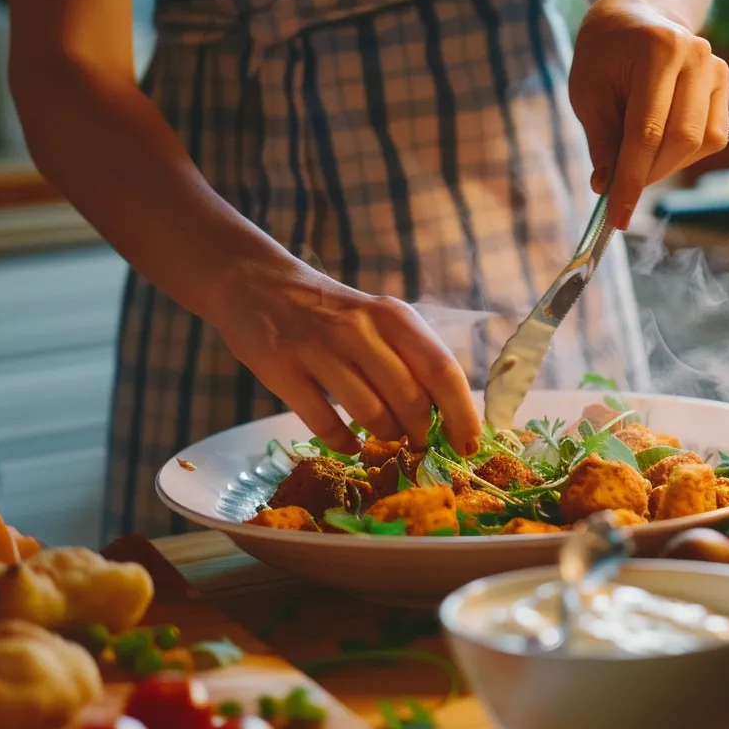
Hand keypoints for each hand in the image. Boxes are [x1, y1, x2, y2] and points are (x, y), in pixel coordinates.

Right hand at [214, 263, 480, 455]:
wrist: (258, 283)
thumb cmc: (333, 312)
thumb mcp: (378, 320)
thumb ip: (410, 358)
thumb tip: (448, 415)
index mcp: (393, 317)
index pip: (442, 370)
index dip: (461, 413)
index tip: (469, 445)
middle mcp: (359, 330)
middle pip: (410, 399)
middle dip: (422, 432)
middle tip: (420, 442)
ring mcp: (319, 350)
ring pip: (371, 414)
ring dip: (385, 436)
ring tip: (386, 436)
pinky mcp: (283, 370)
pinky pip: (324, 424)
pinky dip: (343, 443)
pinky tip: (349, 444)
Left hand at [569, 0, 728, 229]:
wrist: (638, 12)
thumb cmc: (605, 53)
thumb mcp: (587, 91)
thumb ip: (601, 140)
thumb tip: (607, 187)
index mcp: (658, 50)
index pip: (646, 131)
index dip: (631, 180)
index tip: (617, 218)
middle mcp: (697, 56)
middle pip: (680, 141)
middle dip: (648, 174)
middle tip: (620, 189)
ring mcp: (717, 69)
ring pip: (700, 143)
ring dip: (666, 165)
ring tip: (636, 156)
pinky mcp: (725, 85)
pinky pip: (712, 137)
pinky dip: (684, 153)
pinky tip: (659, 143)